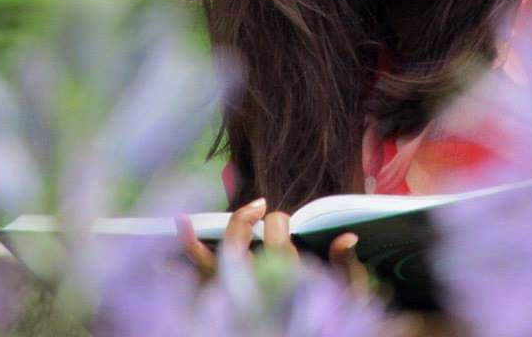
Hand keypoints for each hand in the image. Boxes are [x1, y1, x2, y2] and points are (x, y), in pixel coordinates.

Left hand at [180, 198, 366, 292]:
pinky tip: (181, 222)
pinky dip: (187, 250)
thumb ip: (346, 268)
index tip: (283, 222)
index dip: (277, 221)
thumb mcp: (350, 298)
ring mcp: (229, 300)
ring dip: (207, 234)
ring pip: (211, 259)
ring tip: (215, 212)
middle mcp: (252, 290)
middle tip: (261, 208)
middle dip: (247, 218)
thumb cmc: (328, 323)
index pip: (274, 239)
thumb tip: (346, 237)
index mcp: (285, 282)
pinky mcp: (216, 306)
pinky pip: (196, 278)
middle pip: (238, 242)